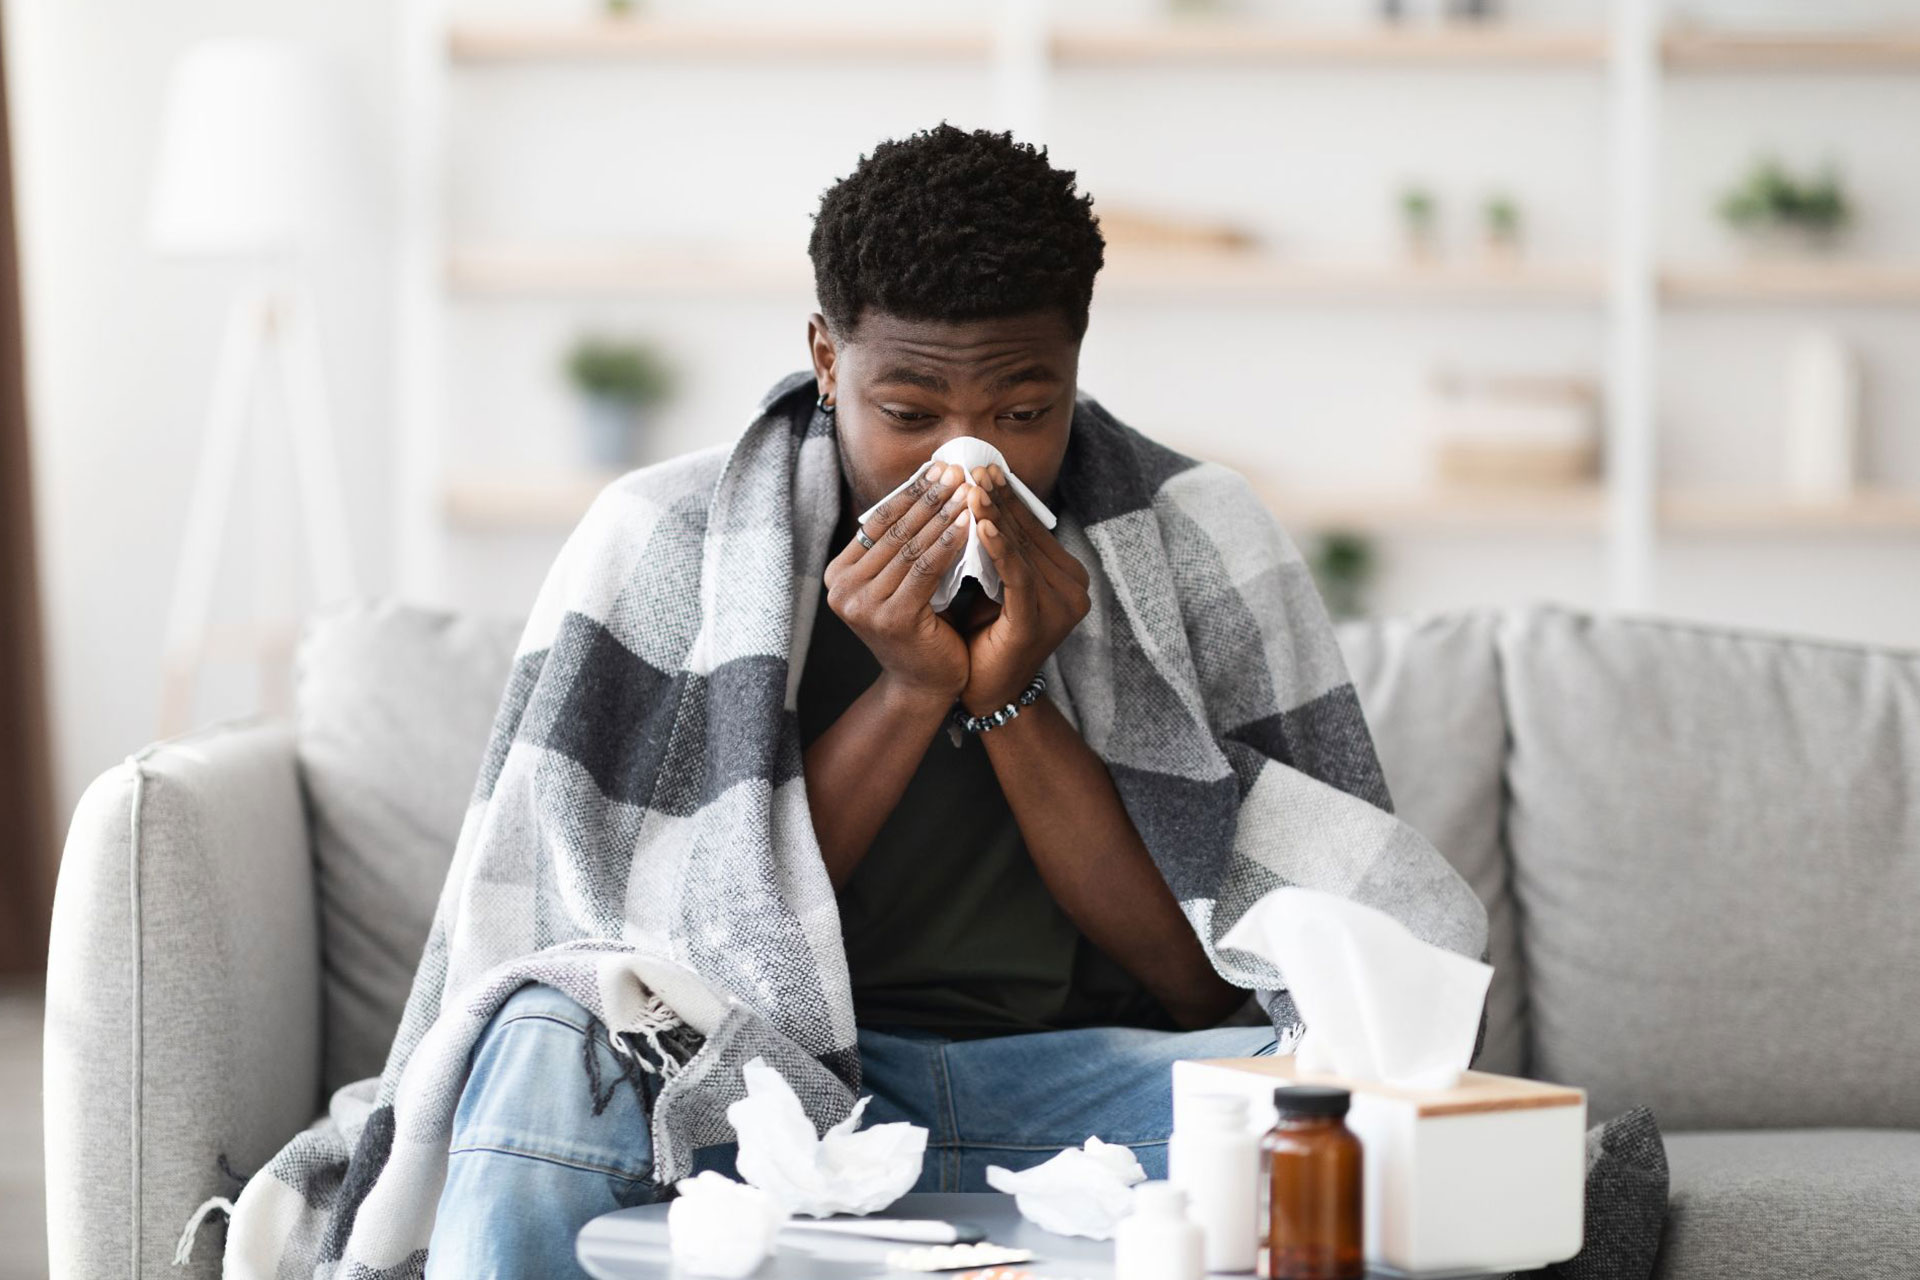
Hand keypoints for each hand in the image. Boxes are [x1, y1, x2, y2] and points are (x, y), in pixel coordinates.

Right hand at [823, 461, 974, 705]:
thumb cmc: (921, 627)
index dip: (910, 491)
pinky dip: (949, 543)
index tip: (940, 467)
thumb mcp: (903, 579)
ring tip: (969, 490)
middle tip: (958, 469)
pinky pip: (925, 569)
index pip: (878, 521)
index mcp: (838, 575)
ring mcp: (862, 606)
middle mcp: (843, 590)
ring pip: (911, 546)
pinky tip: (970, 524)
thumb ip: (903, 543)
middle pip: (894, 530)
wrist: (925, 684)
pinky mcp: (891, 618)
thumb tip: (929, 481)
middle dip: (929, 497)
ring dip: (943, 514)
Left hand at [956, 463, 1090, 716]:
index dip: (1007, 497)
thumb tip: (971, 500)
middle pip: (1029, 535)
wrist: (986, 694)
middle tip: (975, 466)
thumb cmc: (983, 638)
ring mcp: (1062, 606)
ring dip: (995, 516)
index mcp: (1066, 577)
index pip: (1032, 528)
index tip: (982, 468)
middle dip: (1000, 499)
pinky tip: (979, 524)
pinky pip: (1017, 576)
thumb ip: (993, 551)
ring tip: (972, 488)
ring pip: (1022, 550)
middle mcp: (1074, 589)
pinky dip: (998, 548)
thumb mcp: (991, 585)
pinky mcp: (1041, 621)